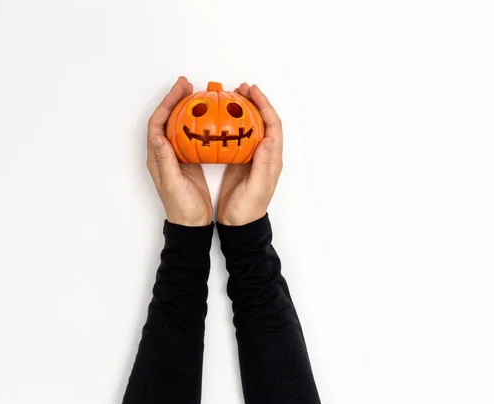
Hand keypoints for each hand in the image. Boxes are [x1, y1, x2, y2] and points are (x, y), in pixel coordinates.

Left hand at [147, 76, 212, 226]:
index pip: (157, 123)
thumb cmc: (182, 207)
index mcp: (157, 157)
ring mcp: (176, 156)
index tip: (180, 90)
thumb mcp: (174, 184)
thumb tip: (157, 136)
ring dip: (184, 108)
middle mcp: (164, 153)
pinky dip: (196, 122)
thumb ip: (166, 160)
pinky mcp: (187, 160)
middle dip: (174, 99)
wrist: (191, 224)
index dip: (166, 104)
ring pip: (177, 125)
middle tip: (187, 84)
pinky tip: (207, 117)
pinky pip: (190, 135)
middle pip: (166, 119)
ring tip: (196, 94)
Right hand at [217, 83, 282, 225]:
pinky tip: (221, 120)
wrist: (239, 225)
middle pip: (264, 121)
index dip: (264, 106)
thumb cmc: (248, 210)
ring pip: (251, 127)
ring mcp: (252, 158)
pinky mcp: (240, 162)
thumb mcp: (256, 187)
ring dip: (244, 111)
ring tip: (232, 97)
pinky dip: (233, 124)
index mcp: (271, 160)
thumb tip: (268, 138)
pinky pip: (239, 137)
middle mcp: (265, 155)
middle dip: (255, 102)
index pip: (272, 126)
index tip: (253, 91)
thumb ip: (263, 164)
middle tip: (241, 88)